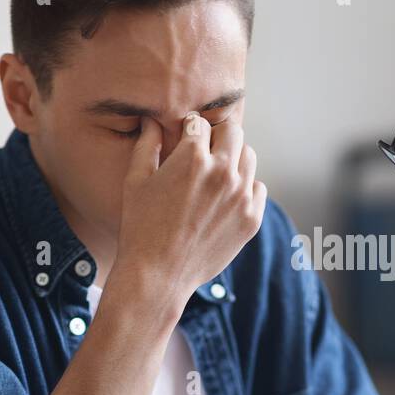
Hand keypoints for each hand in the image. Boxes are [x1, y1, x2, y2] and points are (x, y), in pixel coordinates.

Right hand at [106, 113, 265, 309]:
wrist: (159, 274)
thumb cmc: (141, 226)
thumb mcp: (136, 180)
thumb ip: (148, 143)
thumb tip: (153, 120)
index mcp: (193, 158)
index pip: (201, 123)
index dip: (190, 129)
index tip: (186, 137)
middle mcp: (223, 172)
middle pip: (233, 132)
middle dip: (217, 136)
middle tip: (204, 152)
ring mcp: (241, 196)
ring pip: (249, 157)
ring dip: (233, 159)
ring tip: (215, 175)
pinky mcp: (252, 218)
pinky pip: (258, 188)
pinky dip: (245, 188)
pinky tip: (225, 199)